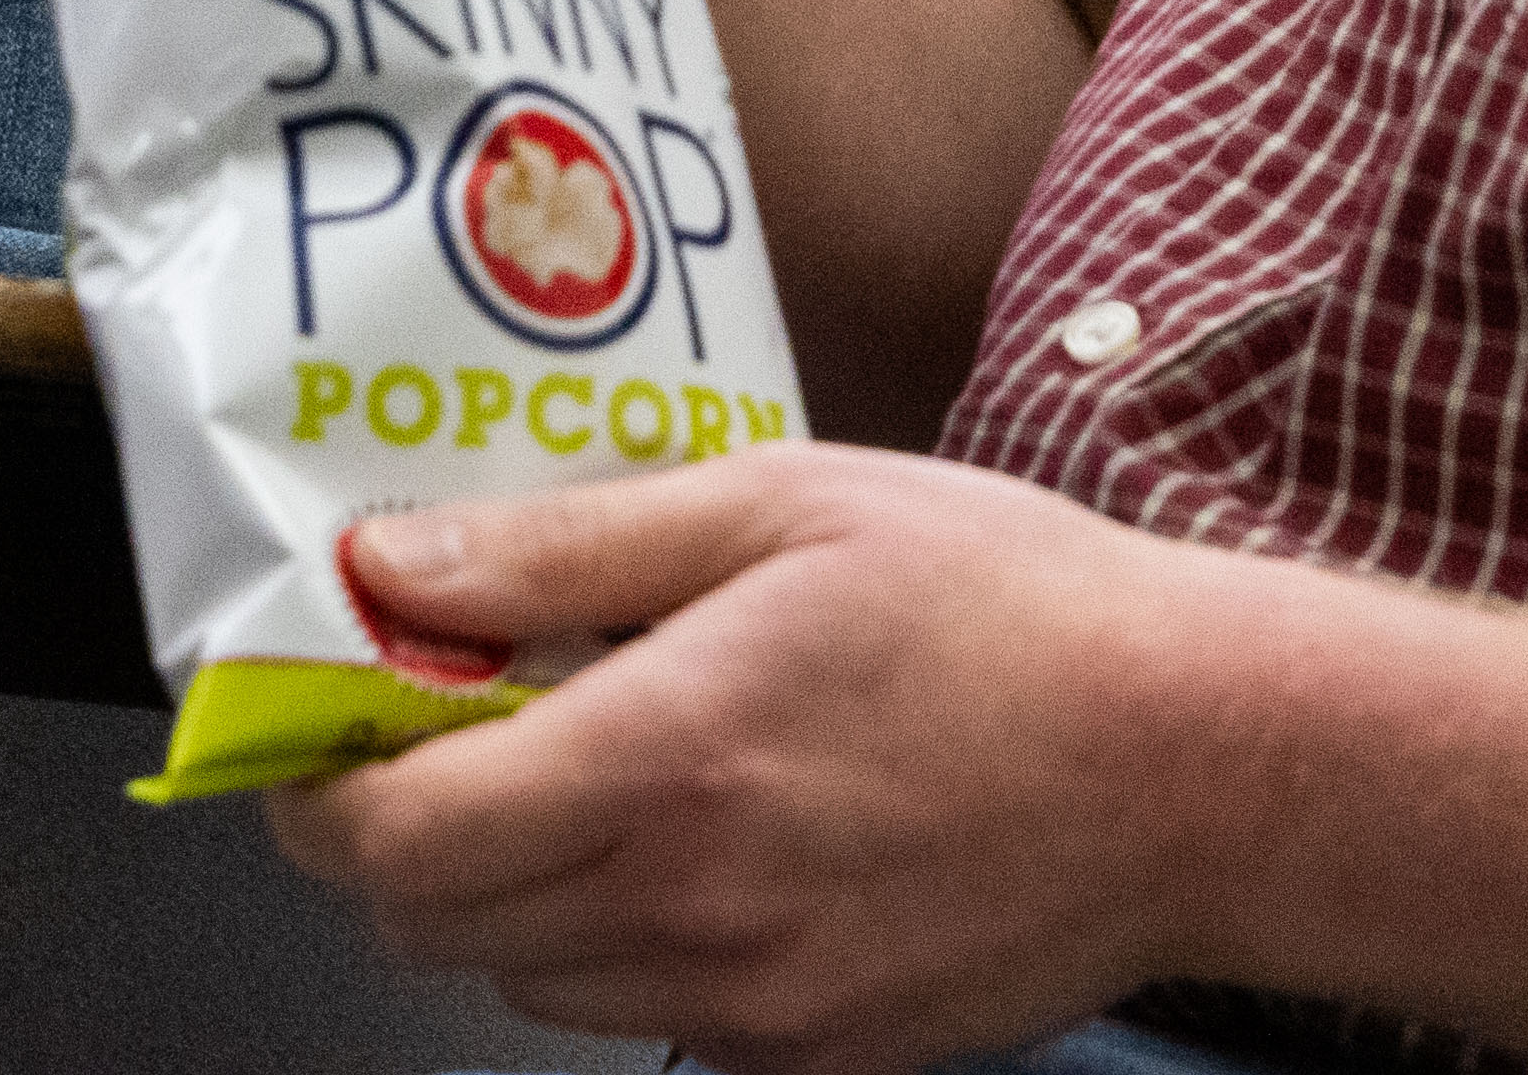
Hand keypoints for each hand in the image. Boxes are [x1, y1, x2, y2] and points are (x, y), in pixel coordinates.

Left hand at [265, 449, 1253, 1074]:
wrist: (1203, 765)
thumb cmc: (1007, 610)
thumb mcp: (773, 507)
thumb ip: (560, 549)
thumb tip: (394, 566)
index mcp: (670, 760)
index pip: (399, 840)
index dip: (324, 795)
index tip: (326, 728)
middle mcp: (698, 906)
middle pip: (438, 928)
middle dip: (402, 836)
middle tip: (447, 731)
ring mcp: (759, 1001)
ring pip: (529, 983)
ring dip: (510, 892)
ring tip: (587, 772)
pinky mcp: (819, 1055)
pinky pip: (646, 1019)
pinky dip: (621, 945)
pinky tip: (694, 841)